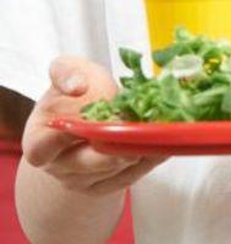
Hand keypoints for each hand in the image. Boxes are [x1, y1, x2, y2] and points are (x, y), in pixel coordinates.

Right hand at [22, 56, 165, 195]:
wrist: (84, 115)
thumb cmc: (76, 91)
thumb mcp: (68, 71)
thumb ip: (66, 72)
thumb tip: (77, 86)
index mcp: (39, 140)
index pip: (41, 149)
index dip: (62, 139)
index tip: (87, 122)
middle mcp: (58, 165)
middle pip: (85, 164)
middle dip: (111, 149)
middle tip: (133, 133)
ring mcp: (81, 180)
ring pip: (112, 171)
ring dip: (135, 153)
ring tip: (158, 134)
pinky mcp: (105, 186)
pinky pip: (128, 177)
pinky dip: (148, 162)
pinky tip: (164, 145)